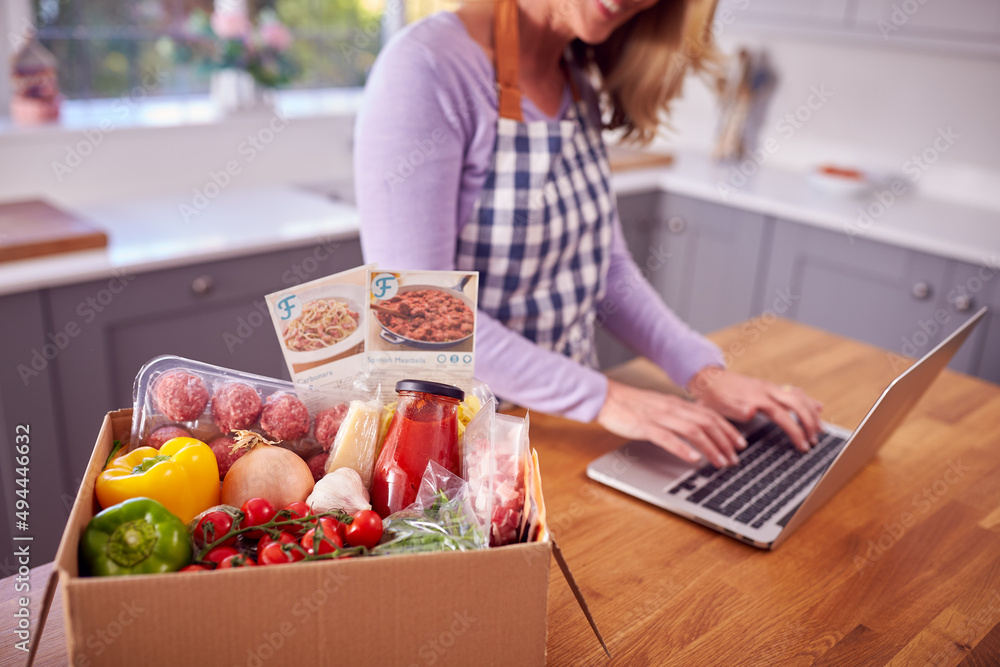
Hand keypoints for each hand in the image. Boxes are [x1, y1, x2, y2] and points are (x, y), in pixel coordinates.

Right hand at [596, 379, 747, 467]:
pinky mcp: (645, 426)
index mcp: (677, 403)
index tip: (740, 444)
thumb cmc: (632, 405)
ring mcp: (659, 417)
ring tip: (720, 462)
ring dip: (710, 448)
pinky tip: (693, 459)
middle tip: (735, 458)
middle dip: (725, 442)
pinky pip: (668, 438)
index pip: (710, 415)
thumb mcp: (661, 407)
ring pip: (693, 431)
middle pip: (707, 423)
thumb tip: (697, 429)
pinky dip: (683, 449)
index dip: (728, 429)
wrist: (607, 397)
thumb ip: (678, 416)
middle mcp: (672, 408)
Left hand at [687, 366, 823, 451]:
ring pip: (799, 396)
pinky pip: (794, 392)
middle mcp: (768, 390)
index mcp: (757, 397)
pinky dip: (808, 401)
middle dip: (810, 423)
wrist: (709, 379)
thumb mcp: (721, 405)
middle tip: (814, 441)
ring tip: (820, 428)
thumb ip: (736, 409)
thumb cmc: (714, 396)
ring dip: (812, 412)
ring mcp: (770, 387)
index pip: (784, 416)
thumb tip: (751, 411)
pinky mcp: (770, 387)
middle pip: (798, 404)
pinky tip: (818, 407)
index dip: (796, 432)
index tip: (803, 446)